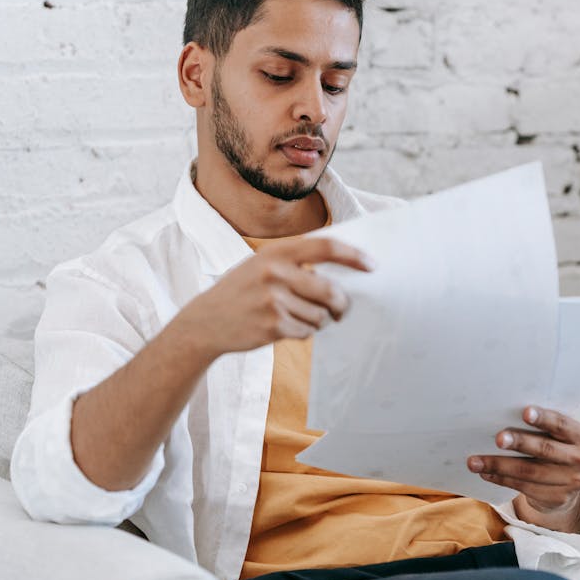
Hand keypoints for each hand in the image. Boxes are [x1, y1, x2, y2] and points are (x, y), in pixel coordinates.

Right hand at [180, 235, 373, 358]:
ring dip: (319, 320)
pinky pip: (307, 331)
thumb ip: (297, 262)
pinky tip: (285, 326)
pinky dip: (304, 331)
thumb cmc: (244, 290)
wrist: (206, 321)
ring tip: (299, 316)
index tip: (372, 265)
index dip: (354, 256)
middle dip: (342, 304)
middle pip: (331, 290)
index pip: (326, 247)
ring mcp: (273, 300)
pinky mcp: (273, 326)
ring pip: (321, 315)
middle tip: (342, 309)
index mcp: (277, 252)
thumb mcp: (263, 264)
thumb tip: (346, 270)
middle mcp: (275, 273)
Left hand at [466, 407, 579, 532]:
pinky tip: (486, 473)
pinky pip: (524, 487)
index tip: (524, 412)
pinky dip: (501, 479)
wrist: (568, 482)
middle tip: (498, 438)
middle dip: (520, 443)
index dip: (544, 418)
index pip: (562, 424)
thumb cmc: (555, 446)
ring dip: (499, 465)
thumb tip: (502, 413)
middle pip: (546, 450)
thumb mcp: (557, 434)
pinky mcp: (557, 498)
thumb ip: (542, 425)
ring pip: (530, 472)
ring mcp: (572, 482)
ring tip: (475, 461)